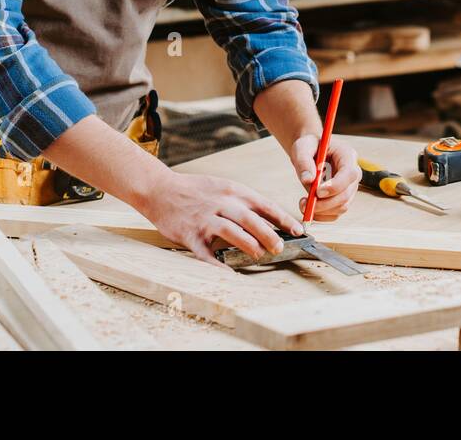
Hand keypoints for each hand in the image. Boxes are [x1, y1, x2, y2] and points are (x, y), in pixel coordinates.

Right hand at [140, 170, 303, 266]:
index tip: (299, 230)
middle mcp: (221, 203)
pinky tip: (228, 273)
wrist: (160, 189)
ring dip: (248, 244)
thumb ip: (244, 202)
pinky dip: (217, 265)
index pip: (264, 204)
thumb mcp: (223, 187)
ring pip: (231, 231)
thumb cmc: (196, 191)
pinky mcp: (190, 234)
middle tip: (280, 247)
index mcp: (233, 191)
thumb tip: (271, 220)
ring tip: (260, 254)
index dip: (283, 218)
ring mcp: (205, 219)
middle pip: (251, 219)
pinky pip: (205, 253)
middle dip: (269, 234)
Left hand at [290, 135, 360, 221]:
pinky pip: (335, 214)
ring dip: (321, 211)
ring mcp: (349, 188)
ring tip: (303, 203)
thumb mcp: (302, 148)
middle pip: (346, 194)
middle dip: (325, 203)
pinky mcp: (342, 199)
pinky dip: (321, 216)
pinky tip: (308, 209)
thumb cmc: (309, 146)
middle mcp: (353, 173)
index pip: (349, 174)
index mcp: (348, 155)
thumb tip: (308, 180)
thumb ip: (304, 162)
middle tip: (305, 203)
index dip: (336, 185)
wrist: (311, 152)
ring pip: (341, 207)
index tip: (317, 191)